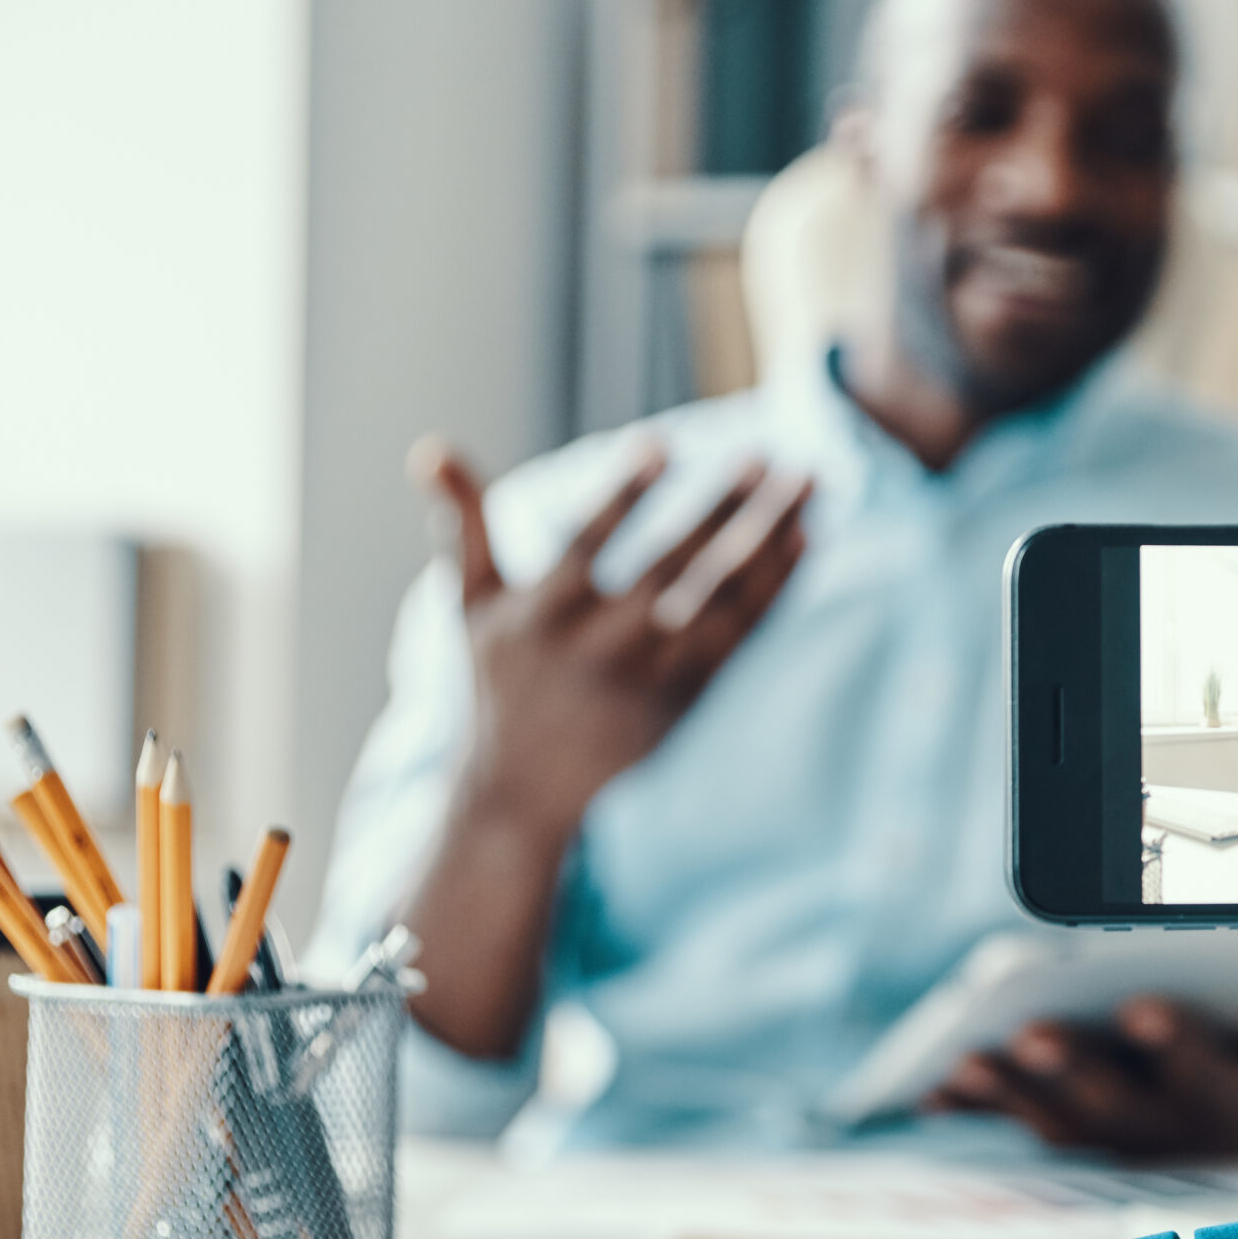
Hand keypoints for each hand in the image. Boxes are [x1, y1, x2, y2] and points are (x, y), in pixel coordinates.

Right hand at [414, 437, 810, 844]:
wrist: (522, 797)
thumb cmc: (498, 686)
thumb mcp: (471, 609)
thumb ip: (464, 526)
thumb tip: (430, 446)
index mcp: (544, 616)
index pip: (588, 542)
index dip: (623, 493)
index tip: (660, 442)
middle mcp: (599, 649)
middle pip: (673, 568)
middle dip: (723, 509)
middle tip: (765, 455)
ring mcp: (650, 681)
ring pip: (721, 601)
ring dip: (769, 540)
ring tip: (807, 482)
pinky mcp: (687, 705)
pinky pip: (742, 639)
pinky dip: (777, 590)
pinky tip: (807, 540)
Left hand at [927, 985, 1237, 1156]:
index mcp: (1220, 1091)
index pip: (1199, 1062)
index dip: (1171, 1040)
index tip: (1141, 1011)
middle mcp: (1163, 1122)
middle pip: (1114, 1098)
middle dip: (1072, 1069)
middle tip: (1032, 1036)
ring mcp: (1115, 1136)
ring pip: (1058, 1117)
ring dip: (1011, 1094)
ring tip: (968, 1062)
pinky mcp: (1077, 1139)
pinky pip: (1021, 1129)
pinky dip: (977, 1114)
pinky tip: (935, 1091)